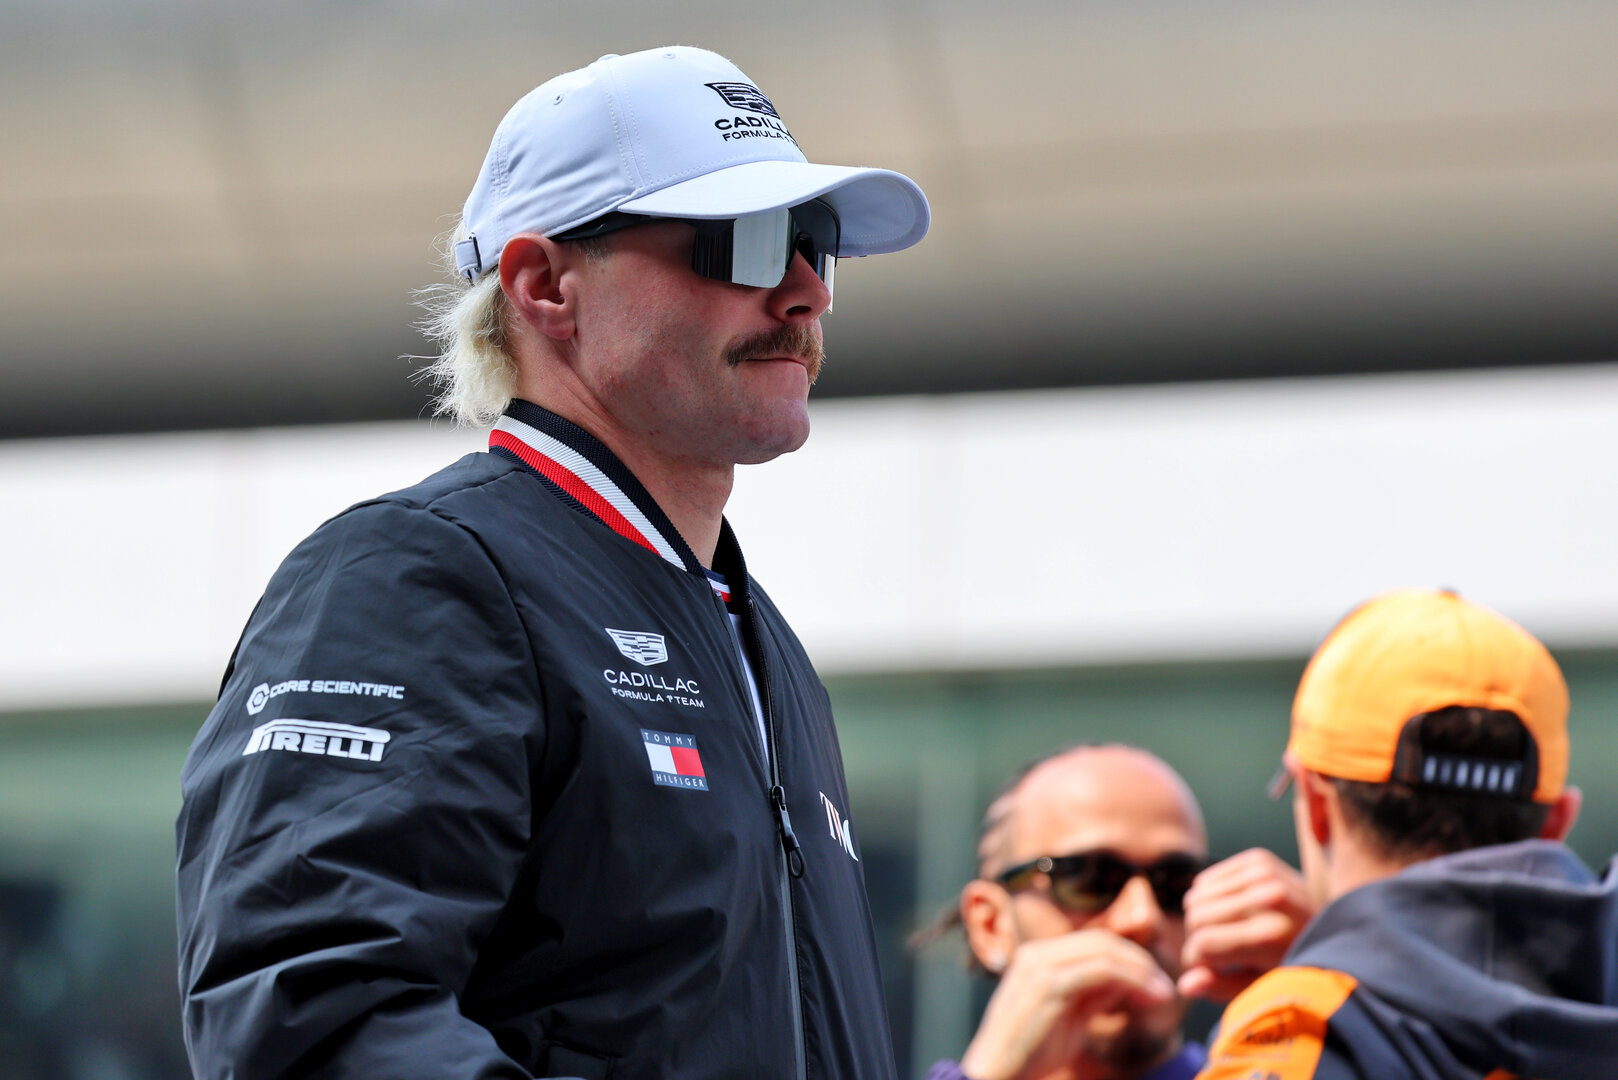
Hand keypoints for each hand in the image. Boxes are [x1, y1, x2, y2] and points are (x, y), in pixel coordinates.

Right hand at [958, 930, 1176, 1079]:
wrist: (996, 1075)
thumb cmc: (1030, 1053)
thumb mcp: (1068, 1018)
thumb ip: (1091, 995)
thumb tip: (1126, 983)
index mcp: (1038, 958)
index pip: (1093, 941)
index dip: (1129, 958)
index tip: (1155, 983)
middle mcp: (1038, 954)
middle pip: (1102, 940)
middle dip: (1140, 961)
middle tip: (1166, 988)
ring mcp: (1041, 966)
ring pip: (1105, 951)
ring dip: (1142, 970)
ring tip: (1163, 994)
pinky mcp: (1049, 986)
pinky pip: (1101, 970)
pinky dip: (1132, 981)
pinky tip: (1149, 999)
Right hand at [1178, 847, 1313, 1002]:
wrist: (1337, 926)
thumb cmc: (1298, 965)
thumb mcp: (1263, 987)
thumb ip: (1222, 987)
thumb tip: (1185, 984)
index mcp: (1271, 936)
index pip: (1203, 943)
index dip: (1196, 961)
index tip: (1208, 970)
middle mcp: (1268, 898)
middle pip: (1195, 916)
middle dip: (1197, 938)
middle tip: (1218, 951)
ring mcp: (1263, 873)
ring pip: (1195, 895)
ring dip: (1202, 918)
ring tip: (1226, 931)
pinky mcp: (1258, 859)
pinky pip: (1204, 879)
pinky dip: (1209, 898)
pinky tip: (1231, 911)